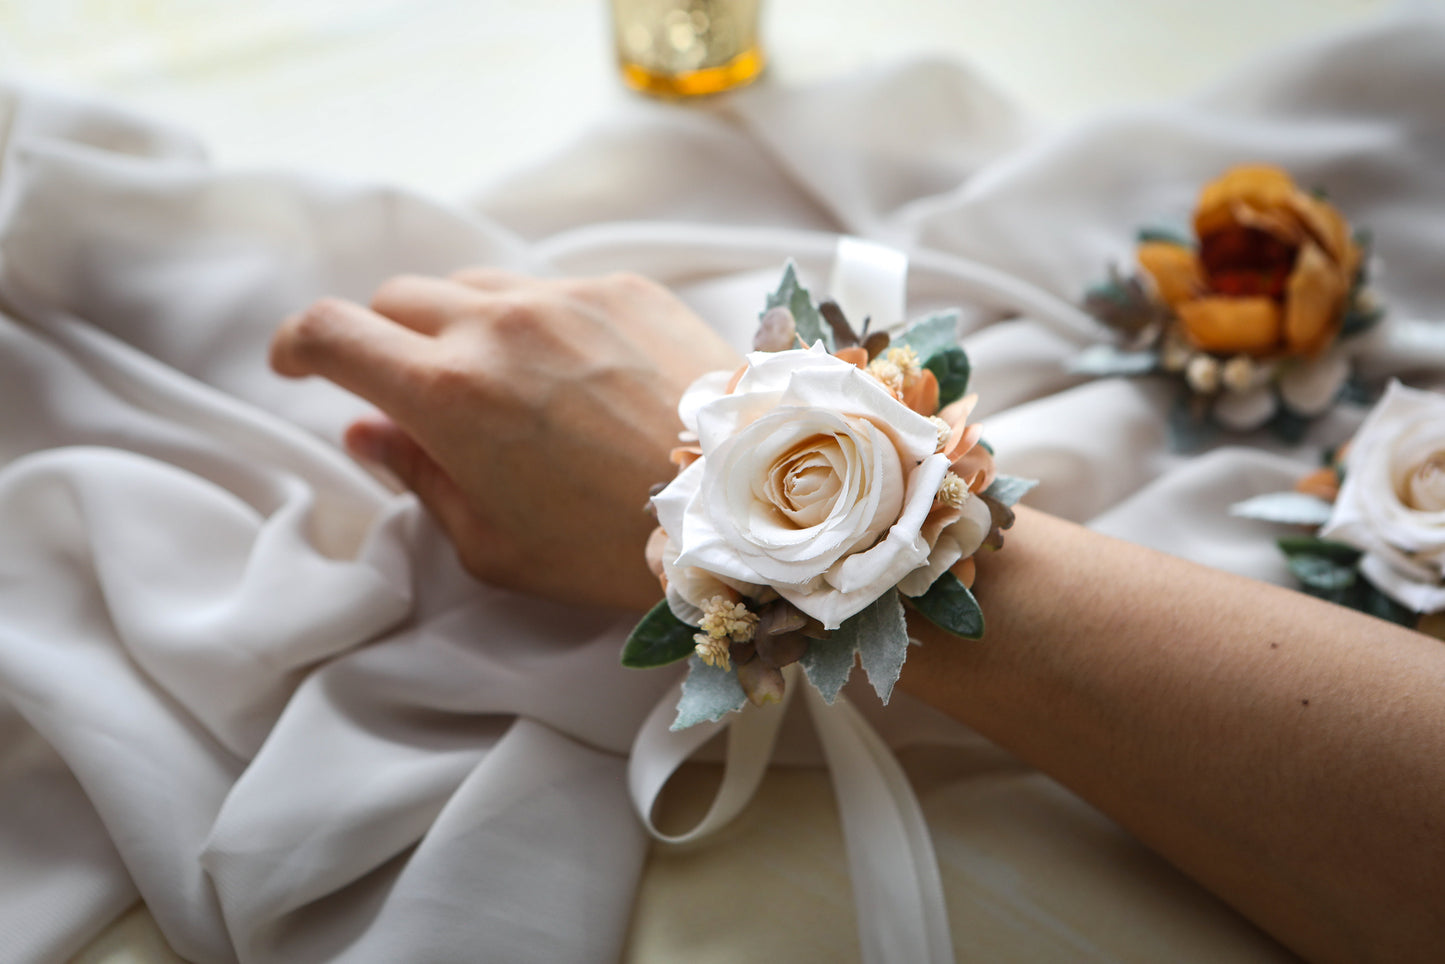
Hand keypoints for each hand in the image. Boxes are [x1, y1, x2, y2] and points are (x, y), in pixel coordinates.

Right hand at [270, 268, 740, 610]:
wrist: (747, 506)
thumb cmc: (615, 550)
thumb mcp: (495, 546)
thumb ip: (419, 477)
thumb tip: (370, 430)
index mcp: (447, 394)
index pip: (332, 331)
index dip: (297, 344)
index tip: (297, 366)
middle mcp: (497, 325)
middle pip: (397, 298)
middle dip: (384, 341)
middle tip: (412, 394)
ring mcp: (565, 297)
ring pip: (473, 284)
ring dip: (461, 326)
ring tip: (503, 387)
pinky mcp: (624, 288)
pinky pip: (549, 287)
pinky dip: (536, 321)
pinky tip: (575, 375)